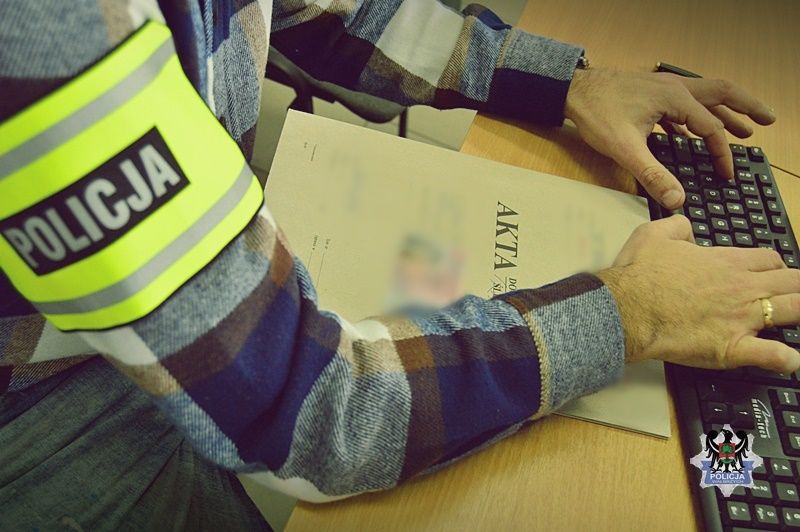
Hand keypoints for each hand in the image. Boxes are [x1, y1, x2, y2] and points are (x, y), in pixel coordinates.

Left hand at [564, 69, 775, 209]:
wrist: (571, 90)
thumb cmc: (596, 112)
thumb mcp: (624, 149)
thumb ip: (652, 174)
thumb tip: (675, 199)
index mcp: (675, 99)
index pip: (710, 129)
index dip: (721, 155)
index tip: (726, 175)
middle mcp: (674, 88)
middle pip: (722, 94)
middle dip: (746, 108)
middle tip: (768, 120)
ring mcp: (663, 88)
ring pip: (704, 97)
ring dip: (724, 112)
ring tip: (742, 128)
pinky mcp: (650, 93)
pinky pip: (683, 104)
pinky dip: (696, 117)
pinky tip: (691, 134)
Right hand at [596, 215, 799, 372]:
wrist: (626, 309)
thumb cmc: (638, 276)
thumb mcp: (653, 234)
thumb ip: (677, 226)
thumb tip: (686, 228)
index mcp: (726, 262)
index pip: (769, 260)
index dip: (776, 266)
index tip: (775, 273)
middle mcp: (742, 288)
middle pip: (792, 283)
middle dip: (799, 286)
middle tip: (797, 293)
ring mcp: (741, 319)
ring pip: (793, 311)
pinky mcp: (731, 347)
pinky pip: (771, 355)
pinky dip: (786, 359)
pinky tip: (791, 360)